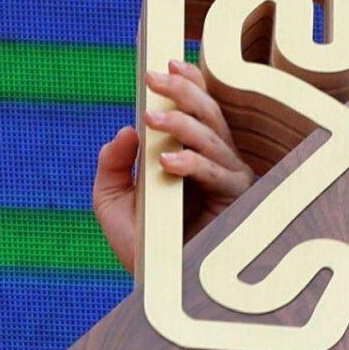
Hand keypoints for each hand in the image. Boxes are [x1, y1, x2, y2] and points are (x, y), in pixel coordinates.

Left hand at [91, 57, 258, 273]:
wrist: (153, 287)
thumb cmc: (138, 243)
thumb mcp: (112, 199)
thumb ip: (113, 164)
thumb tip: (124, 130)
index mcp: (192, 154)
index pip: (197, 110)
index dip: (187, 83)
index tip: (165, 62)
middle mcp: (216, 162)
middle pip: (209, 114)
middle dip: (183, 92)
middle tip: (155, 77)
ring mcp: (229, 181)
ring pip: (214, 138)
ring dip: (183, 124)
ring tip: (151, 119)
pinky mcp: (236, 204)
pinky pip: (217, 175)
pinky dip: (194, 165)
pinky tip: (168, 162)